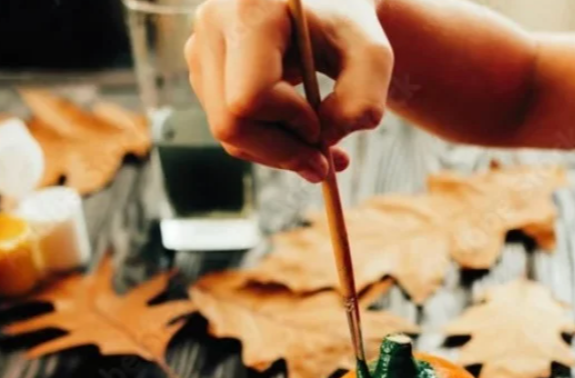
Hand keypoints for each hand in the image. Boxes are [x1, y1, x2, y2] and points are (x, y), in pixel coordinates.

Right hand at [185, 0, 393, 181]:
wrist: (330, 12)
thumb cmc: (350, 31)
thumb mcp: (373, 59)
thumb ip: (362, 101)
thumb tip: (323, 140)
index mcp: (251, 9)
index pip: (250, 97)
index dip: (290, 124)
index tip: (322, 124)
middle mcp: (212, 24)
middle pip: (230, 124)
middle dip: (281, 152)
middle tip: (322, 165)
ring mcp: (201, 51)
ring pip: (228, 135)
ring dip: (278, 154)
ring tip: (319, 149)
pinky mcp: (203, 74)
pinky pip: (230, 131)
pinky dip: (266, 145)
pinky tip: (297, 135)